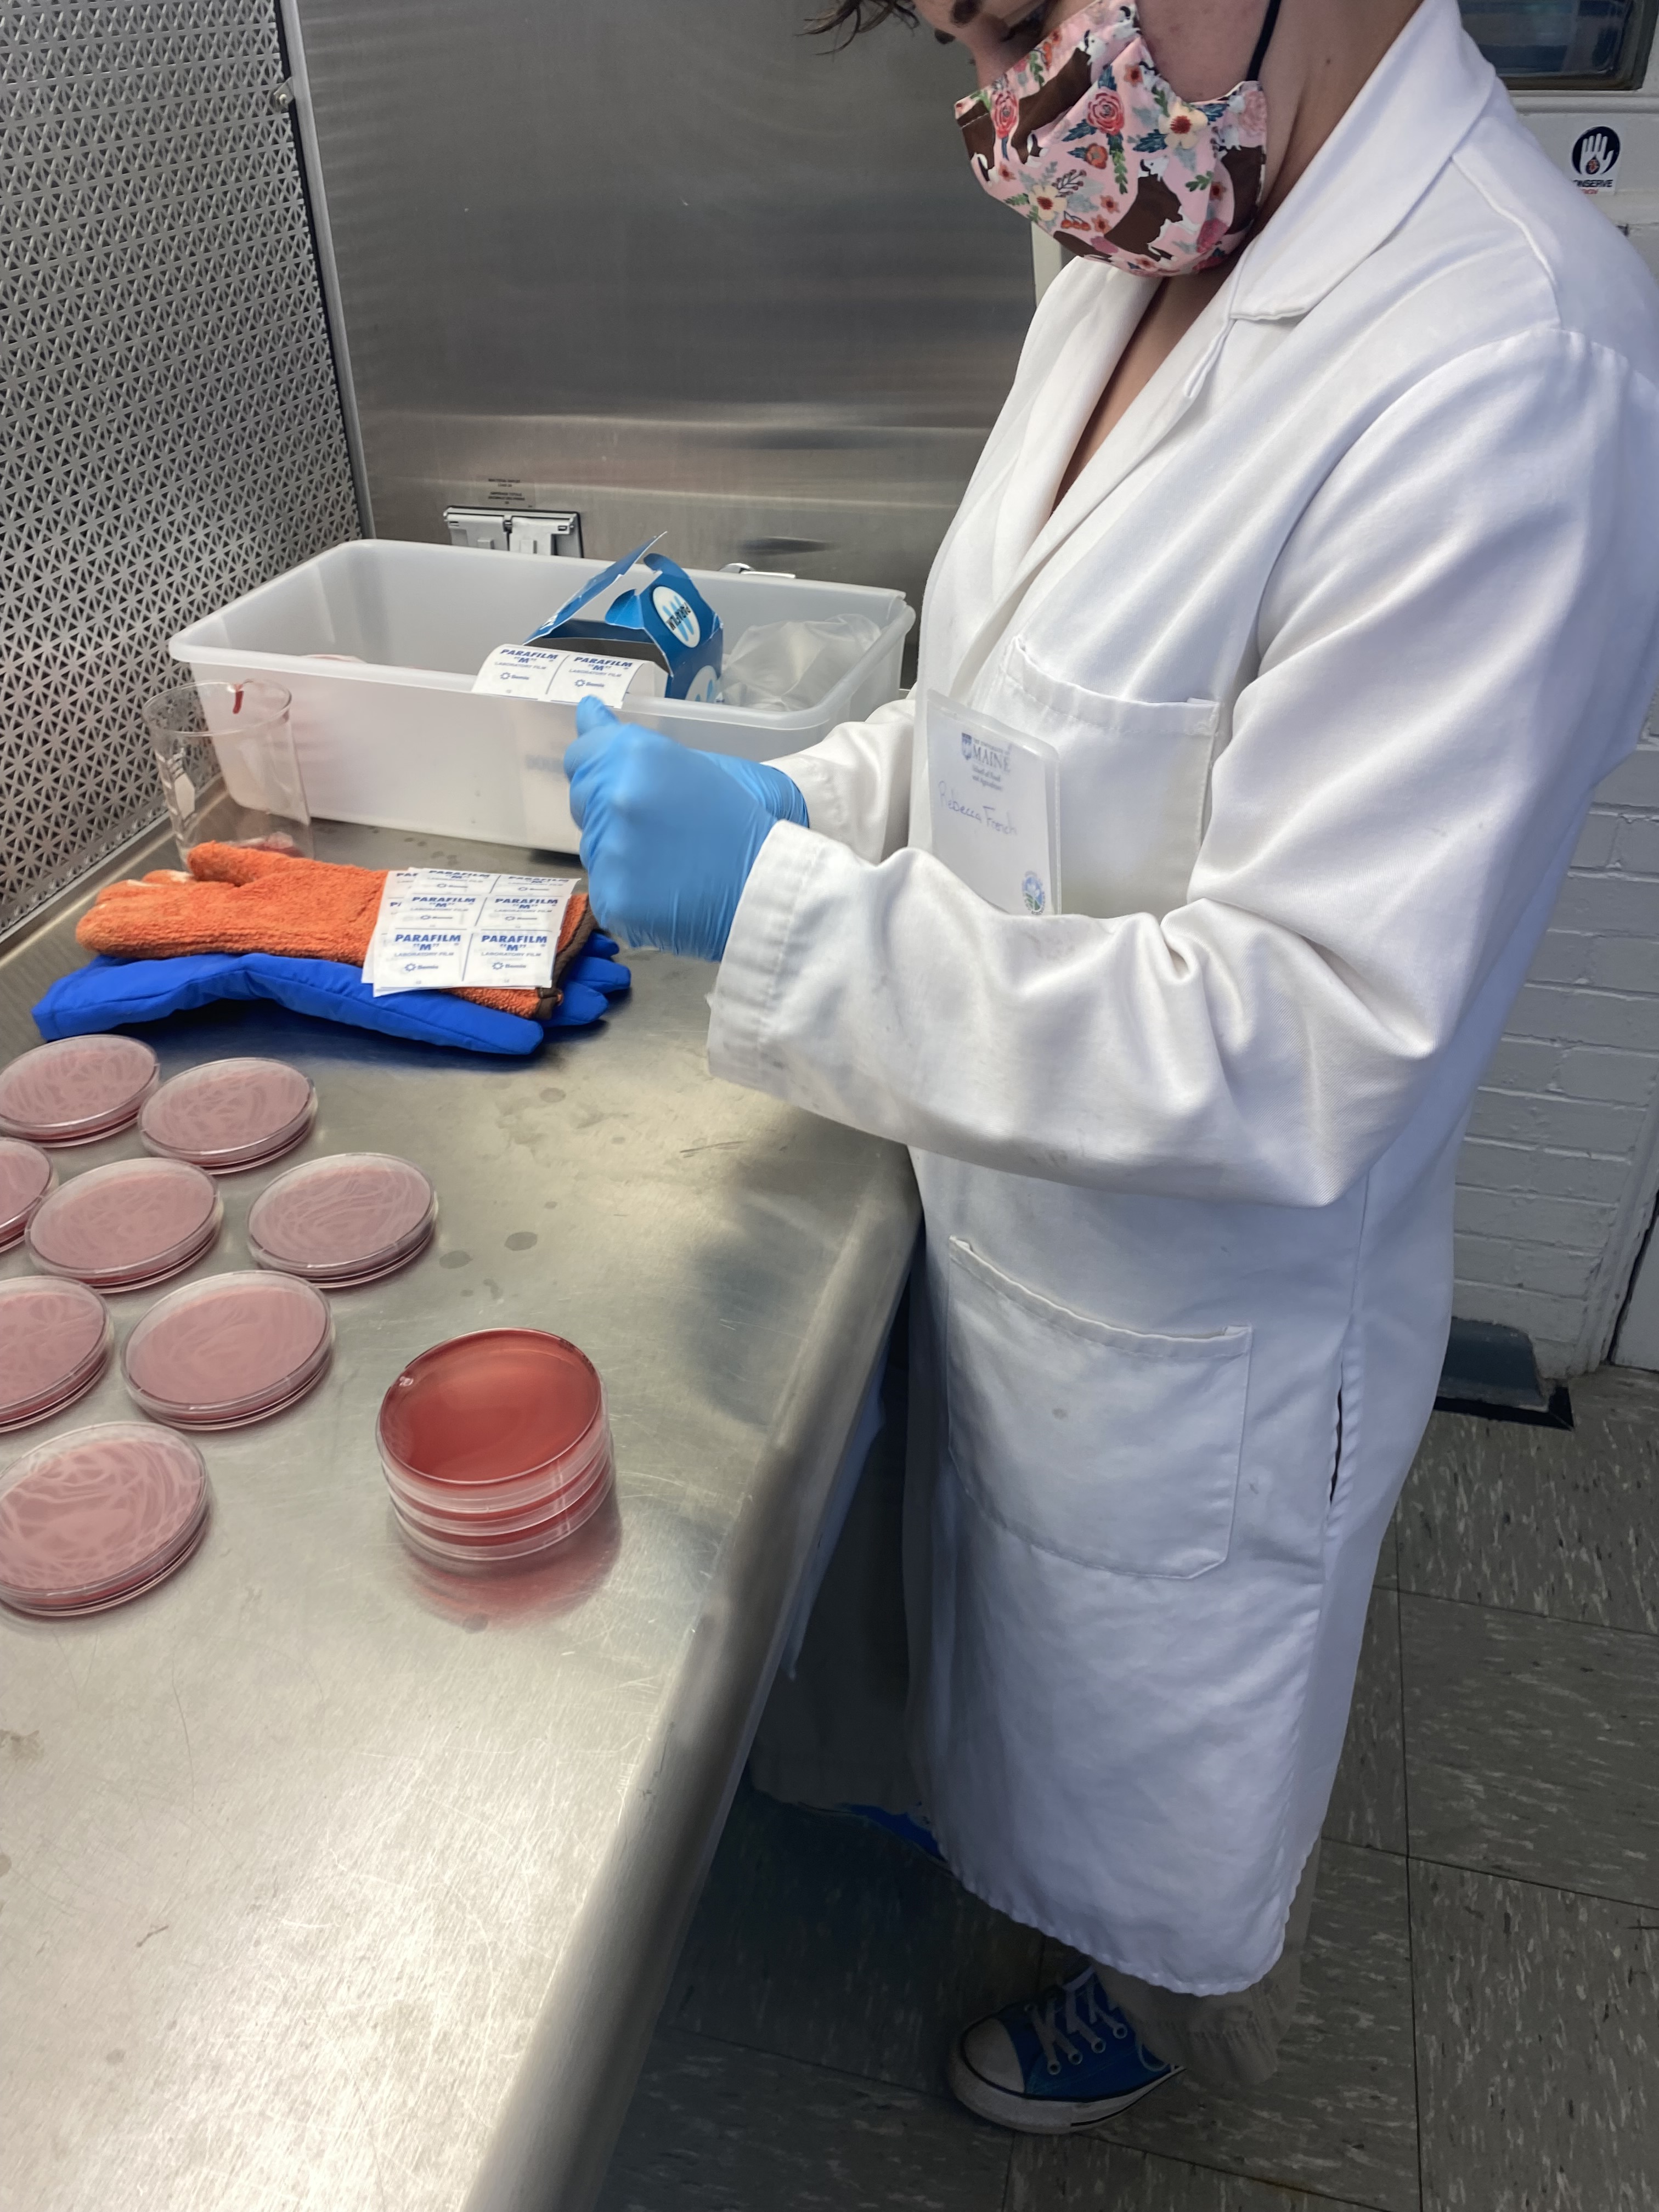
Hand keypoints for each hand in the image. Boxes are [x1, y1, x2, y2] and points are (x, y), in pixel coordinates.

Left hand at [565, 701, 807, 960]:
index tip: (624, 784)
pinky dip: (628, 893)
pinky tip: (665, 893)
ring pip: (593, 848)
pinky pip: (604, 890)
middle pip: (584, 802)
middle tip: (663, 830)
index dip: (599, 768)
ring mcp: (610, 851)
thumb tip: (586, 712)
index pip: (582, 755)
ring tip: (671, 864)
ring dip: (620, 853)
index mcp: (637, 756)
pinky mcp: (612, 897)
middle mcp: (615, 797)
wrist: (772, 884)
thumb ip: (628, 742)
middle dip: (612, 811)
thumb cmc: (745, 817)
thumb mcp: (693, 764)